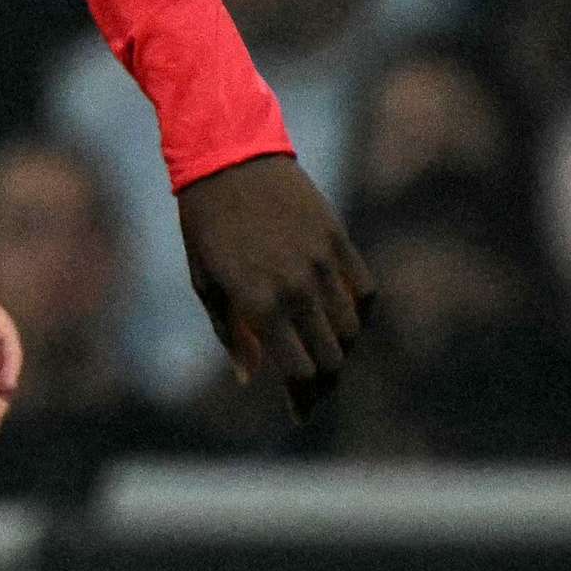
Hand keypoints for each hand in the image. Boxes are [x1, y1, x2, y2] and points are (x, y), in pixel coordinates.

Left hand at [178, 152, 372, 415]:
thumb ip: (231, 333)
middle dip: (323, 385)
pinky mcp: (339, 240)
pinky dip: (359, 316)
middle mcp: (296, 287)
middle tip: (312, 395)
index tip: (297, 412)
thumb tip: (248, 378)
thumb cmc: (206, 223)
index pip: (298, 370)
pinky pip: (365, 292)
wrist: (229, 158)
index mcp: (258, 302)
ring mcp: (323, 263)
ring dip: (340, 352)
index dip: (301, 398)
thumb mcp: (205, 281)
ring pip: (350, 330)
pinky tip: (343, 324)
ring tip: (323, 360)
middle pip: (330, 358)